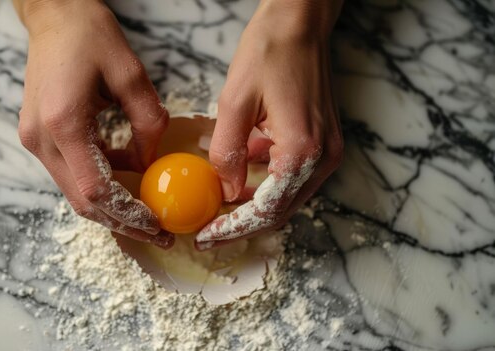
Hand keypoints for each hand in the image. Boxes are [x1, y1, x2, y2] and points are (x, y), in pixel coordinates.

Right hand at [14, 0, 172, 247]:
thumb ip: (147, 123)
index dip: (128, 213)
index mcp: (64, 122)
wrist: (53, 17)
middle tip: (158, 233)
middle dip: (122, 222)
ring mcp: (35, 141)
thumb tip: (151, 164)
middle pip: (82, 201)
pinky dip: (100, 185)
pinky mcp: (39, 138)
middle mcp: (42, 139)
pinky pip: (72, 174)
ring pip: (75, 193)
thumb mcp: (131, 74)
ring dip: (112, 208)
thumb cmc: (90, 35)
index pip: (95, 189)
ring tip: (148, 214)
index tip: (158, 224)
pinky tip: (128, 182)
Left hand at [195, 0, 343, 249]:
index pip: (266, 209)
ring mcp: (327, 152)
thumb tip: (225, 192)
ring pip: (286, 198)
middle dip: (242, 224)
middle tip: (208, 229)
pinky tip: (240, 174)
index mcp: (302, 150)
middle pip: (279, 211)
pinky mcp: (323, 143)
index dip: (234, 228)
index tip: (206, 236)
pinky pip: (291, 177)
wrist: (300, 24)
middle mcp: (322, 158)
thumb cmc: (269, 52)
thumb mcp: (235, 102)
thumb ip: (228, 152)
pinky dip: (265, 184)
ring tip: (218, 208)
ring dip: (253, 206)